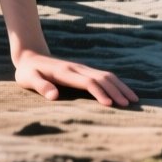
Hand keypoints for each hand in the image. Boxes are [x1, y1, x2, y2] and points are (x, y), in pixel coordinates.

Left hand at [14, 49, 136, 106]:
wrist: (29, 56)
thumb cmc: (27, 72)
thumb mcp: (28, 79)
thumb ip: (40, 86)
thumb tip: (54, 96)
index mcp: (65, 72)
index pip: (87, 82)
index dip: (99, 92)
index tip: (110, 105)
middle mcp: (77, 68)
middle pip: (102, 77)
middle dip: (116, 90)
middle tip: (129, 105)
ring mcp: (82, 68)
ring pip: (106, 75)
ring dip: (120, 86)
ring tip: (134, 100)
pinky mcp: (84, 70)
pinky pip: (104, 75)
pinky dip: (116, 83)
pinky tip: (124, 92)